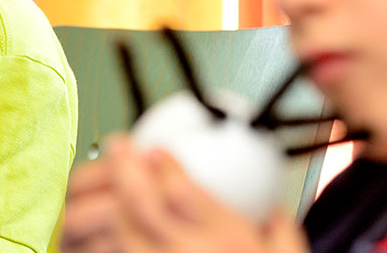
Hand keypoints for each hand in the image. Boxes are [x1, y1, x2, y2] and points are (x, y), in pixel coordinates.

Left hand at [61, 135, 308, 252]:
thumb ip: (279, 230)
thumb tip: (270, 208)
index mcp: (225, 238)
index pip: (181, 189)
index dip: (163, 163)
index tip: (156, 151)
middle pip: (141, 202)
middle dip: (124, 168)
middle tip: (117, 147)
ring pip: (122, 230)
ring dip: (112, 201)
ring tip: (108, 183)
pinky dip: (110, 240)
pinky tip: (109, 226)